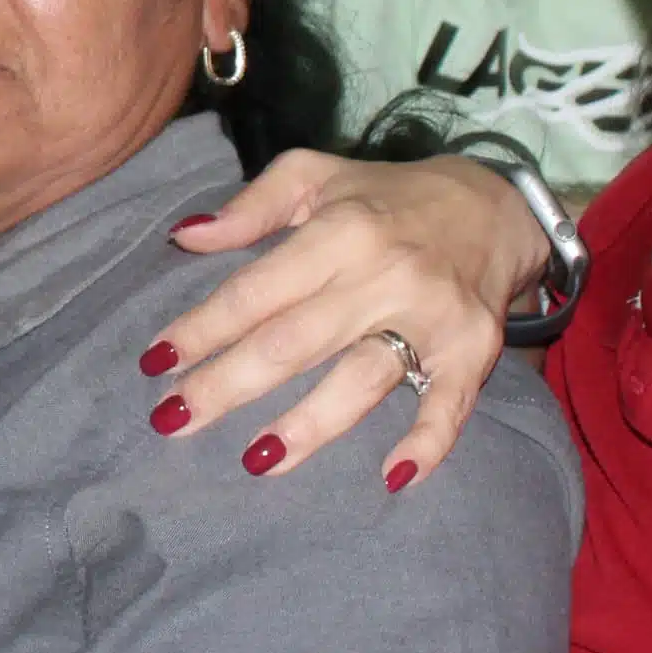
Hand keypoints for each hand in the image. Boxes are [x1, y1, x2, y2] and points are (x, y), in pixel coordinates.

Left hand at [132, 150, 541, 490]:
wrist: (497, 206)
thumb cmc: (387, 198)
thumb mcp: (316, 176)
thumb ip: (252, 206)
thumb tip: (185, 237)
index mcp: (340, 231)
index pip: (257, 290)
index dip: (203, 327)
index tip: (154, 362)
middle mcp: (384, 275)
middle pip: (294, 342)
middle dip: (228, 384)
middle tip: (173, 420)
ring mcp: (431, 318)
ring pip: (361, 379)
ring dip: (308, 425)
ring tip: (255, 461)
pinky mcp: (474, 352)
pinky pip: (450, 405)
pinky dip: (428, 442)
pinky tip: (393, 476)